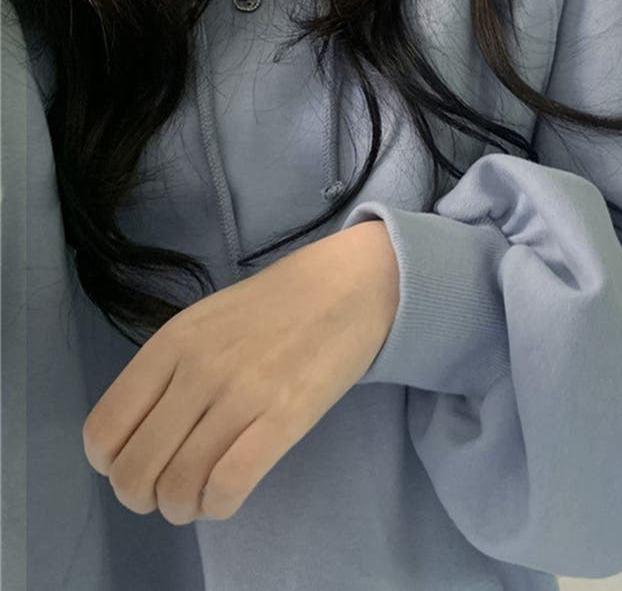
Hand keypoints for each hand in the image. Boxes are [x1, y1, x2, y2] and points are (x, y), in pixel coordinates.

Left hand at [81, 220, 398, 524]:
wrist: (345, 287)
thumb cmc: (274, 307)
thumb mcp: (204, 322)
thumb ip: (167, 371)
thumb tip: (140, 438)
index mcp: (170, 344)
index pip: (103, 432)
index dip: (112, 465)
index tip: (138, 464)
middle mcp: (197, 370)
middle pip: (135, 471)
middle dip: (145, 497)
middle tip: (170, 489)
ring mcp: (241, 395)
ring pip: (178, 487)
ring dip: (183, 507)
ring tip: (201, 495)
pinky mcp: (284, 417)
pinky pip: (228, 486)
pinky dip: (218, 506)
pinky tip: (227, 495)